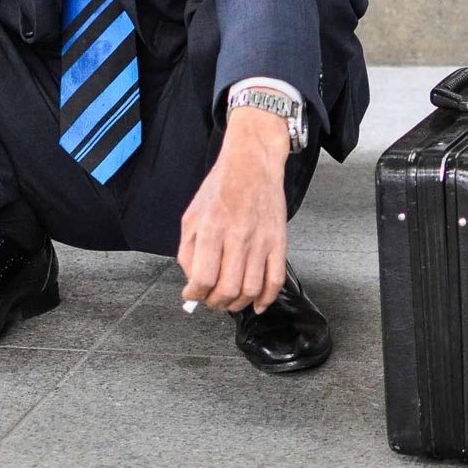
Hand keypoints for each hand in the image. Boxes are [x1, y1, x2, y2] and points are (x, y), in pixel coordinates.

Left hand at [178, 107, 290, 313]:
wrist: (252, 163)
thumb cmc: (220, 187)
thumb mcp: (191, 215)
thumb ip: (187, 250)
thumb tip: (192, 281)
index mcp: (211, 228)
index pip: (203, 277)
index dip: (196, 293)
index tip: (193, 295)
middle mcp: (237, 236)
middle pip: (228, 288)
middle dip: (216, 303)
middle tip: (211, 301)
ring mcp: (261, 240)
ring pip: (251, 289)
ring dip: (239, 304)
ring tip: (230, 302)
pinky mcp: (279, 242)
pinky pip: (276, 279)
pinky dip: (267, 298)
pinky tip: (258, 304)